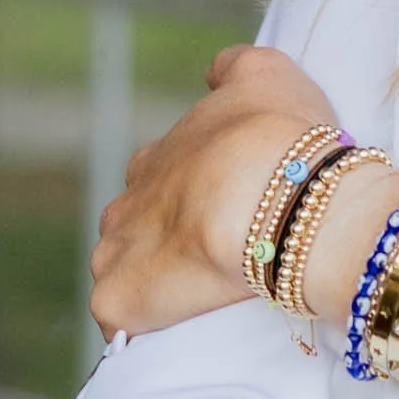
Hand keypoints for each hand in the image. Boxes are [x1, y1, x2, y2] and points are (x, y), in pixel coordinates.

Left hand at [90, 44, 334, 335]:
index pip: (160, 179)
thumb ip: (235, 69)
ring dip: (149, 283)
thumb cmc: (281, 136)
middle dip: (163, 240)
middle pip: (133, 227)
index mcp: (160, 159)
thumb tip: (215, 71)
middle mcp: (129, 202)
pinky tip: (174, 329)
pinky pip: (119, 320)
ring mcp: (117, 253)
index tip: (225, 210)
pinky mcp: (118, 299)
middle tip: (214, 257)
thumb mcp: (269, 75)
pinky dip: (140, 325)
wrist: (280, 196)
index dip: (191, 197)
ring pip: (121, 271)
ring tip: (197, 300)